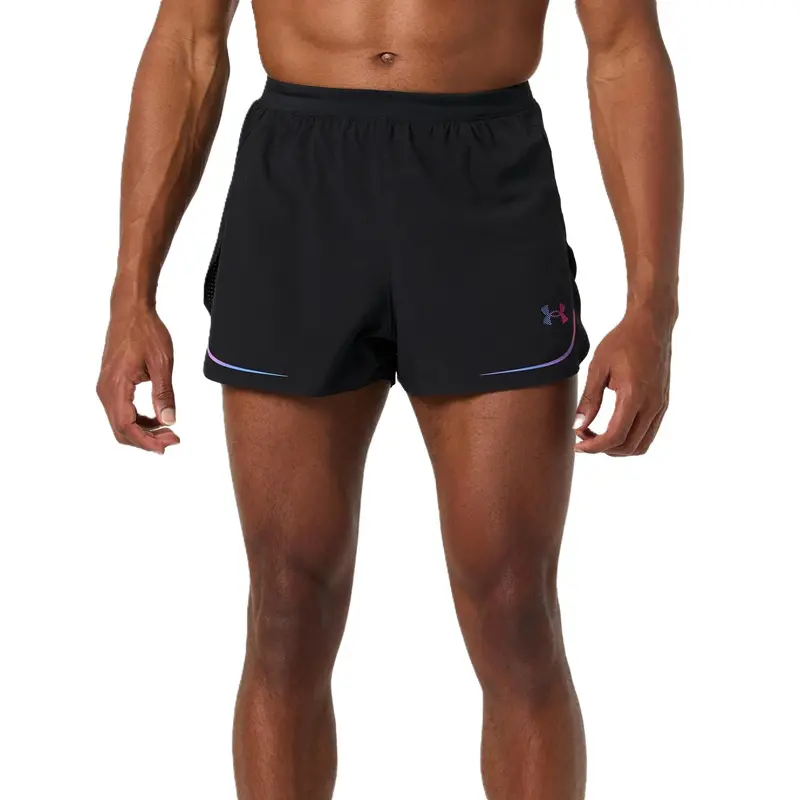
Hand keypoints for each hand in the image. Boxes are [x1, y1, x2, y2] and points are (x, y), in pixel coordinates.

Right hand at [97, 301, 179, 453]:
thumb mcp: (162, 363)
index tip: (166, 446)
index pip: (126, 426)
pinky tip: (157, 418)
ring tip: (169, 430)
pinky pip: (120, 411)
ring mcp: (106, 387)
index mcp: (116, 386)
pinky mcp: (110, 384)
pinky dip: (138, 420)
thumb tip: (169, 421)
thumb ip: (164, 393)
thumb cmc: (147, 332)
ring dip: (143, 431)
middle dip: (146, 440)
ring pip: (120, 422)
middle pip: (121, 429)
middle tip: (173, 439)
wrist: (130, 311)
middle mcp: (105, 390)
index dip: (145, 441)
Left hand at [574, 310, 671, 455]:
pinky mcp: (663, 403)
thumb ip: (590, 399)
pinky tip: (613, 425)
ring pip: (641, 445)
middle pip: (629, 447)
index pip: (615, 437)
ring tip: (597, 434)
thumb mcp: (598, 368)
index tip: (577, 444)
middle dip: (603, 449)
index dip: (594, 447)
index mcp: (634, 396)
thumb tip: (579, 425)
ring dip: (618, 447)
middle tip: (583, 436)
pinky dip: (630, 438)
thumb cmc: (622, 341)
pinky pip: (648, 433)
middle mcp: (652, 405)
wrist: (651, 325)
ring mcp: (660, 405)